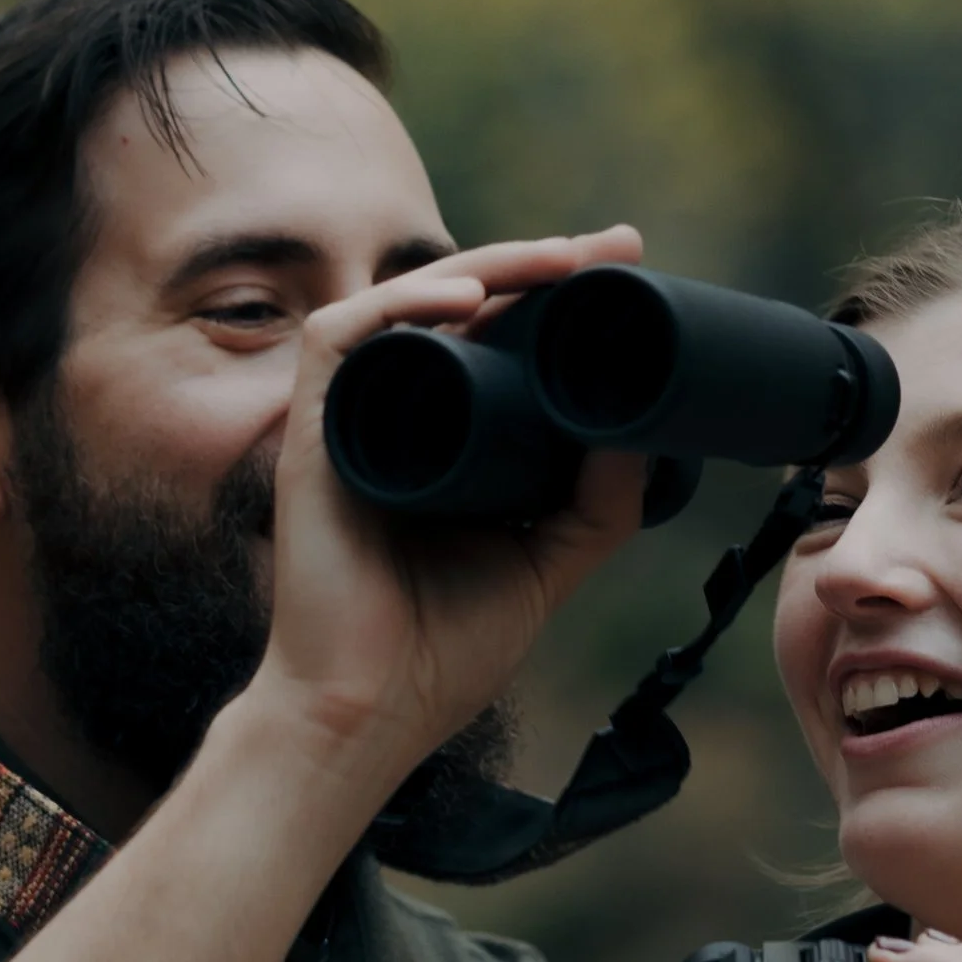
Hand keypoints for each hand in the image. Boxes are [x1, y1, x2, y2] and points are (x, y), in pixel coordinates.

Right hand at [254, 229, 650, 788]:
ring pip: (411, 304)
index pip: (502, 342)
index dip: (558, 297)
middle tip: (614, 247)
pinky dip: (402, 303)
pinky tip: (469, 300)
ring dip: (490, 264)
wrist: (367, 714)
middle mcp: (399, 417)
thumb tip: (648, 422)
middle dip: (542, 264)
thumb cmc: (440, 655)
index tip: (627, 270)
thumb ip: (599, 504)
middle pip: (466, 308)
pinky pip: (344, 337)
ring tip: (562, 261)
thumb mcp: (547, 566)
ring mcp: (355, 420)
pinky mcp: (313, 432)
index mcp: (448, 441)